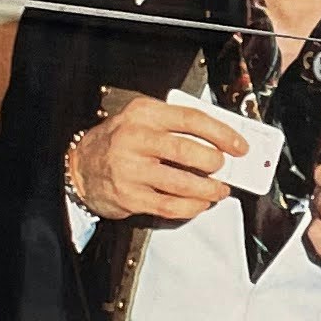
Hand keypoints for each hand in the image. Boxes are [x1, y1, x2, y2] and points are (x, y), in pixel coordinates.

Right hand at [65, 95, 243, 226]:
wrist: (81, 166)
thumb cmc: (118, 141)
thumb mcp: (141, 120)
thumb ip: (175, 125)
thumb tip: (219, 140)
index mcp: (143, 114)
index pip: (191, 119)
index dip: (222, 133)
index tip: (238, 145)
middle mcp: (135, 139)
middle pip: (188, 151)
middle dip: (215, 162)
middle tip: (224, 167)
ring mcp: (131, 170)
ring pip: (182, 183)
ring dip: (209, 189)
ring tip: (219, 189)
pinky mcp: (130, 197)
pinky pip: (170, 206)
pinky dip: (192, 207)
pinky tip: (200, 203)